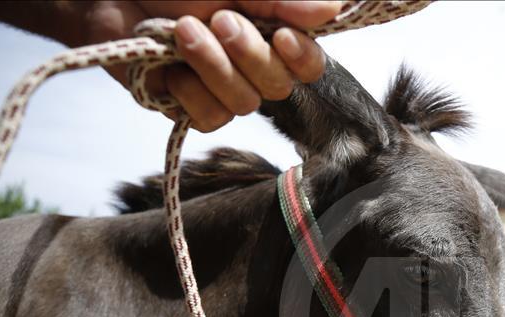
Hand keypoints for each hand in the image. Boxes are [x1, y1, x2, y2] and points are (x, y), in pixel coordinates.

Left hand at [85, 1, 341, 130]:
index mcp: (269, 31)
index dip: (304, 58)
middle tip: (219, 18)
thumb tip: (333, 8)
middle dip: (249, 54)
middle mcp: (252, 65)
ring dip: (214, 66)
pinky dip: (190, 91)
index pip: (310, 64)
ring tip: (182, 31)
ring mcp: (221, 89)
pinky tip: (171, 68)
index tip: (284, 37)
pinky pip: (210, 118)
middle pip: (280, 86)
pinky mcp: (190, 108)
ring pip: (245, 104)